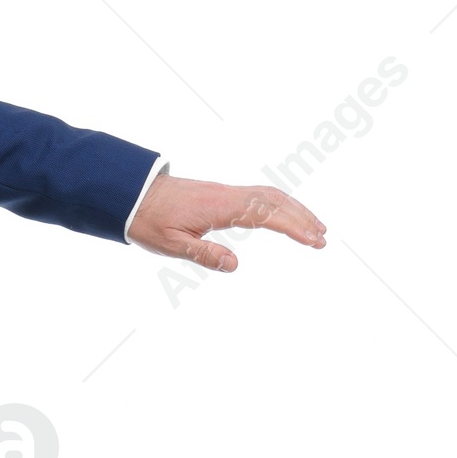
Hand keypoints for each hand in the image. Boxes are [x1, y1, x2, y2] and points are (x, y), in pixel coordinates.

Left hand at [127, 172, 325, 271]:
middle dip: (303, 217)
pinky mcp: (222, 194)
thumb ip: (203, 254)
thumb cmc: (150, 222)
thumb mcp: (171, 245)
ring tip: (314, 228)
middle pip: (276, 200)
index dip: (294, 227)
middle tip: (323, 238)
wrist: (133, 195)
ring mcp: (226, 192)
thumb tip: (235, 265)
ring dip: (295, 209)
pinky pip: (258, 195)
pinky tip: (285, 217)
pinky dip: (279, 205)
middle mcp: (229, 195)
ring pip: (270, 195)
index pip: (267, 214)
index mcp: (221, 207)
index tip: (315, 241)